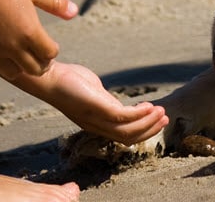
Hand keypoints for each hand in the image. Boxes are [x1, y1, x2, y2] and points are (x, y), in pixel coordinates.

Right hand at [0, 0, 77, 78]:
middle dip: (41, 63)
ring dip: (20, 66)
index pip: (50, 55)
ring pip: (13, 73)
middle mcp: (13, 47)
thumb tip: (75, 12)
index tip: (50, 45)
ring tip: (20, 56)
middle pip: (35, 69)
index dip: (52, 50)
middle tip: (40, 56)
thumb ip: (56, 3)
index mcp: (30, 32)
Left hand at [40, 62, 168, 144]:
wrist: (49, 78)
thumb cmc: (68, 82)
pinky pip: (123, 117)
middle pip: (129, 137)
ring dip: (148, 123)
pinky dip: (139, 114)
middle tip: (165, 119)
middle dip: (150, 129)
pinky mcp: (97, 107)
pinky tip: (148, 105)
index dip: (143, 131)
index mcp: (97, 124)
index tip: (158, 120)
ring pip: (128, 130)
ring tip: (161, 111)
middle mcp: (97, 126)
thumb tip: (111, 99)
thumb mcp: (90, 93)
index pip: (123, 136)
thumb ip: (103, 100)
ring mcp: (97, 118)